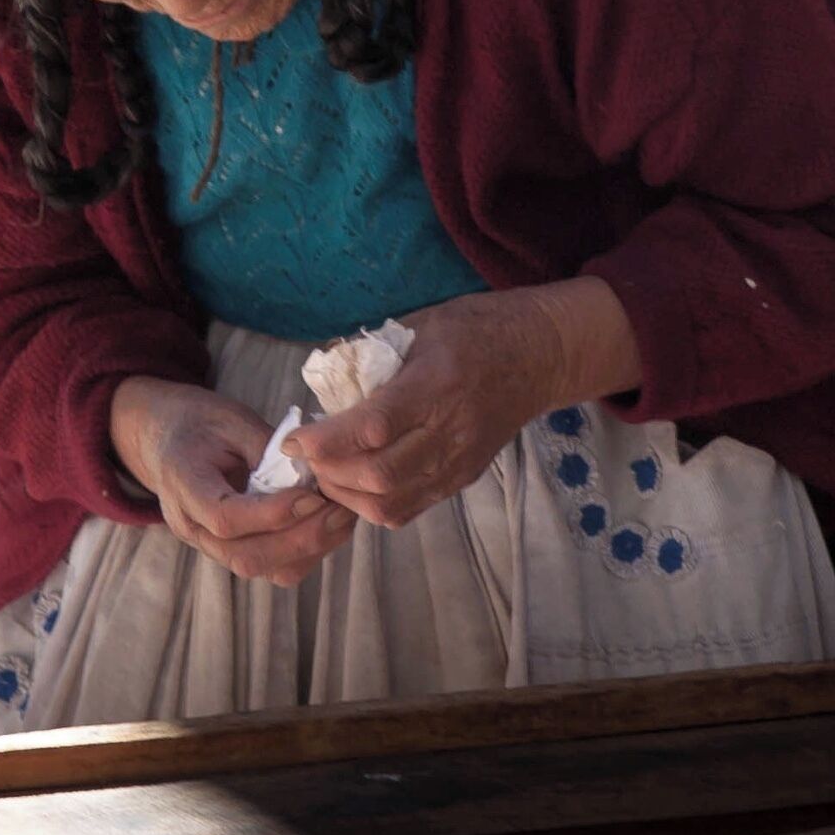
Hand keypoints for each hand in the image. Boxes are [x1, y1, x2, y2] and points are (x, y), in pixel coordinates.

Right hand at [112, 376, 360, 586]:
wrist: (166, 437)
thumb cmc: (200, 421)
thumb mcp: (232, 419)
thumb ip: (268, 449)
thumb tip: (313, 475)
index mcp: (182, 484)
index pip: (225, 518)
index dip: (272, 514)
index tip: (312, 495)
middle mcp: (190, 526)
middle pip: (245, 556)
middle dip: (300, 538)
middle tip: (338, 510)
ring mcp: (208, 544)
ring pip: (261, 568)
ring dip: (308, 549)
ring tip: (341, 517)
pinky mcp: (230, 550)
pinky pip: (269, 567)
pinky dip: (304, 552)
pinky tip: (327, 525)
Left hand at [286, 281, 638, 529]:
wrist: (539, 356)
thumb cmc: (473, 330)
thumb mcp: (418, 325)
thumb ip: (369, 353)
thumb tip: (320, 375)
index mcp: (436, 384)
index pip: (373, 428)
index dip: (327, 441)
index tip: (295, 438)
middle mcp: (451, 430)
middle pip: (379, 476)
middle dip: (329, 473)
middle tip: (305, 457)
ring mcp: (460, 461)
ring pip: (392, 503)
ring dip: (346, 495)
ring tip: (324, 473)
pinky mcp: (463, 478)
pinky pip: (409, 509)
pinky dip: (371, 504)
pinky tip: (352, 485)